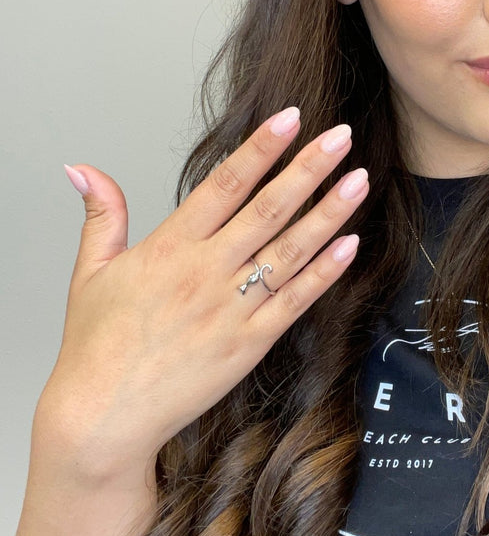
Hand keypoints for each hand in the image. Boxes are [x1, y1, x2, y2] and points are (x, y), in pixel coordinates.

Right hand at [42, 108, 367, 477]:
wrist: (103, 417)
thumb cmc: (97, 347)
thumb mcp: (90, 272)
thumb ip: (101, 214)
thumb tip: (84, 168)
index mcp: (170, 247)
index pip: (225, 184)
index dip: (261, 148)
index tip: (290, 119)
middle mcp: (206, 273)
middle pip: (268, 209)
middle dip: (308, 169)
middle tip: (341, 137)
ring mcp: (232, 309)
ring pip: (290, 251)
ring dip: (329, 214)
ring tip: (358, 180)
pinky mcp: (249, 344)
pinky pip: (295, 302)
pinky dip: (325, 273)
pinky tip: (351, 245)